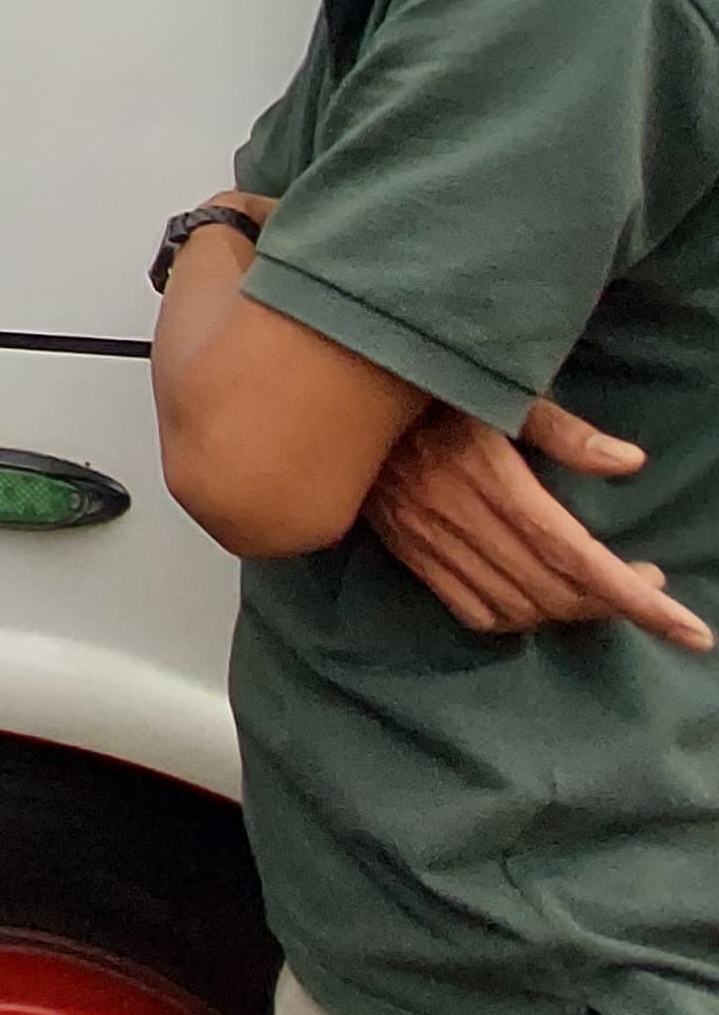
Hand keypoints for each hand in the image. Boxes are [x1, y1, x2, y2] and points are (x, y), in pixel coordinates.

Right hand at [363, 398, 712, 648]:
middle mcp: (458, 518)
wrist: (331, 394)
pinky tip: (539, 599)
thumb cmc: (426, 384)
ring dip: (569, 612)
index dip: (636, 600)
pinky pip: (473, 612)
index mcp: (488, 476)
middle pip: (554, 591)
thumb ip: (563, 432)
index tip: (690, 630)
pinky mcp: (409, 553)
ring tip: (600, 592)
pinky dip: (517, 619)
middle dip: (614, 603)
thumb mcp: (497, 390)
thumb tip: (629, 464)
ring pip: (518, 609)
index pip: (577, 555)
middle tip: (649, 589)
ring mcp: (429, 542)